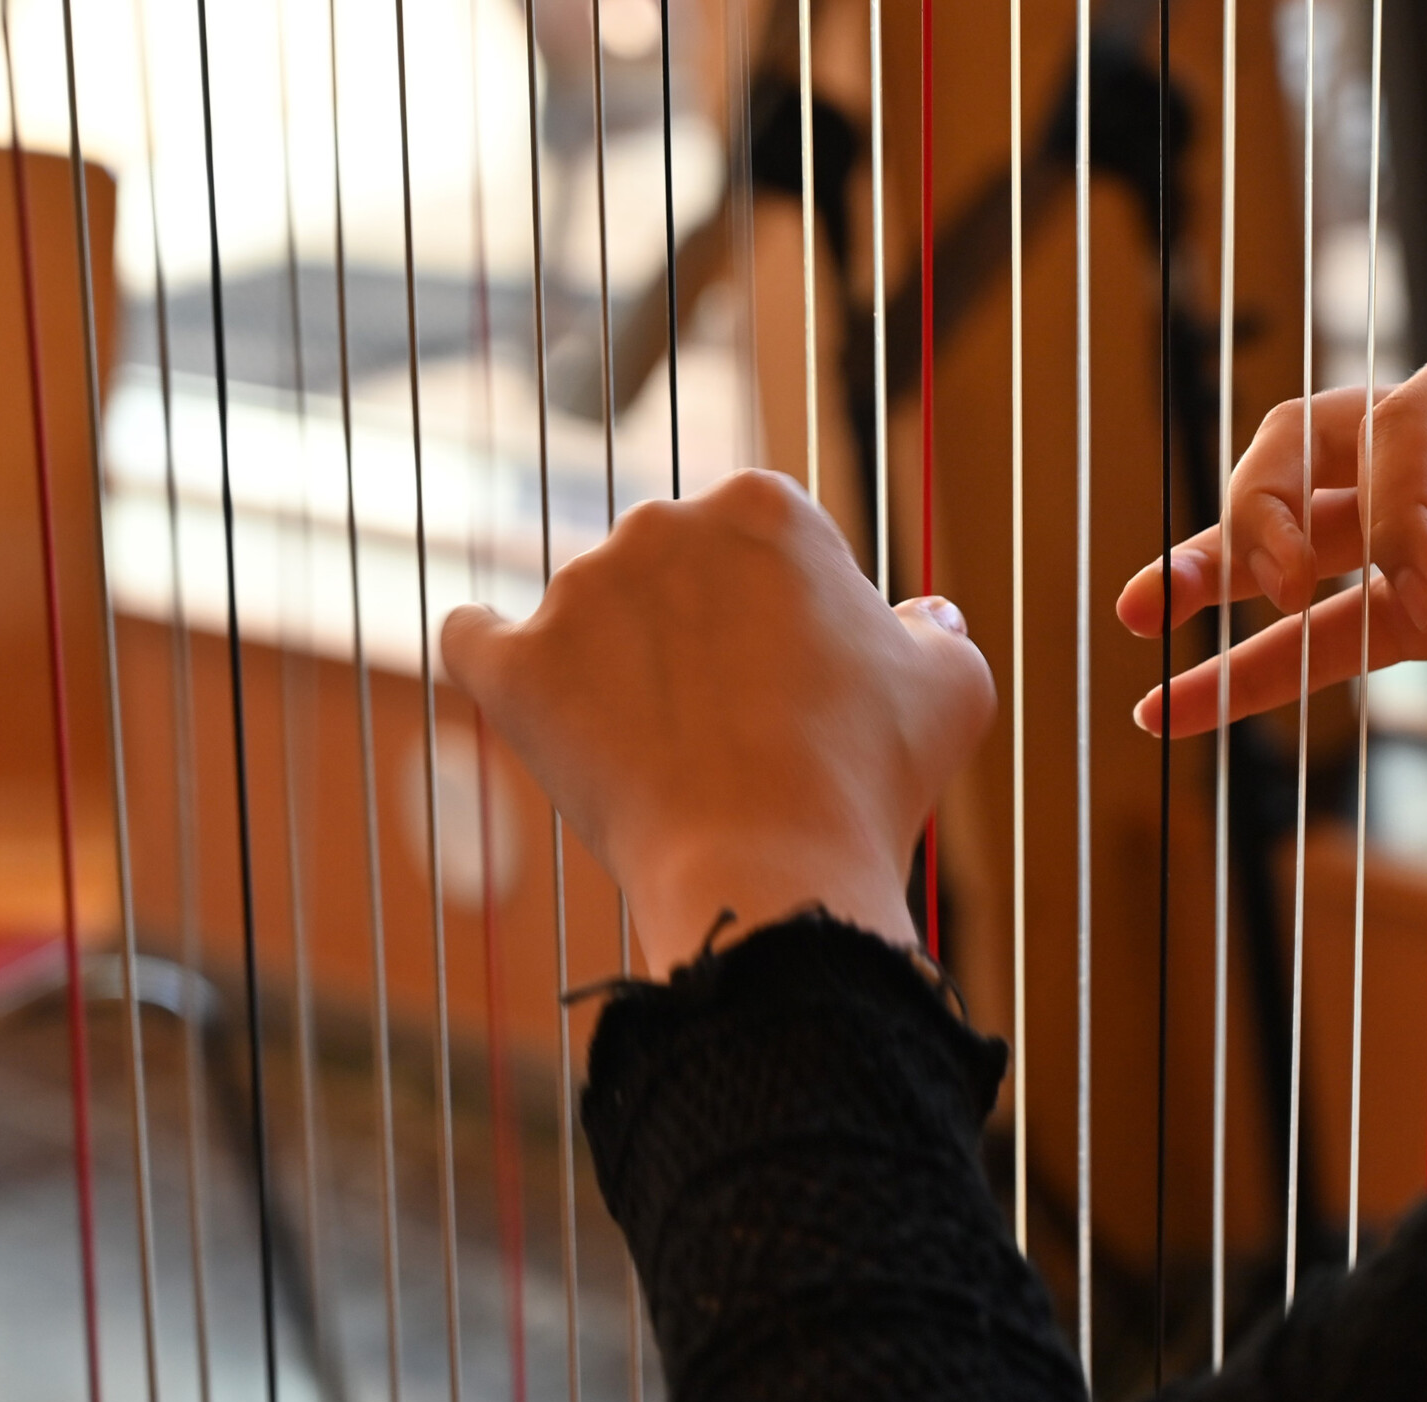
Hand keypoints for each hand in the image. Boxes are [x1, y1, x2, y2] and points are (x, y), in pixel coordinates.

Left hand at [439, 470, 994, 973]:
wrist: (767, 870)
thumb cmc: (866, 777)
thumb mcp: (952, 689)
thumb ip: (937, 631)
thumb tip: (923, 614)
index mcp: (763, 505)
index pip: (762, 550)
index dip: (786, 622)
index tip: (800, 689)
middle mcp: (660, 523)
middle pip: (673, 575)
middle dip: (698, 636)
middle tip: (737, 729)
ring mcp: (578, 593)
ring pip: (592, 618)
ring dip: (617, 668)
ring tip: (666, 757)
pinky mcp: (515, 667)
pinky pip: (474, 640)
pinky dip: (488, 653)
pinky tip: (503, 671)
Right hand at [1116, 323, 1426, 733]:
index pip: (1397, 421)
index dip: (1396, 504)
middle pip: (1304, 450)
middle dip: (1266, 511)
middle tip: (1281, 582)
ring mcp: (1415, 533)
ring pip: (1284, 533)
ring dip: (1210, 567)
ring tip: (1143, 611)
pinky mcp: (1414, 616)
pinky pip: (1310, 644)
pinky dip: (1240, 676)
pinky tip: (1167, 709)